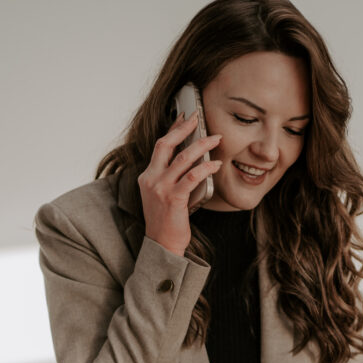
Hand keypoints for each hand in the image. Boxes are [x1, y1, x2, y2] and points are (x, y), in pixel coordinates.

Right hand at [137, 112, 222, 255]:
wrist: (162, 245)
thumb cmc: (166, 222)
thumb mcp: (162, 196)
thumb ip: (170, 179)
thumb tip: (191, 161)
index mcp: (147, 177)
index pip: (159, 147)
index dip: (172, 130)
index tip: (184, 118)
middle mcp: (151, 179)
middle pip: (165, 145)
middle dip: (183, 128)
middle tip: (198, 118)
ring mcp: (161, 188)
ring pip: (182, 158)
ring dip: (201, 146)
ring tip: (215, 139)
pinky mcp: (173, 199)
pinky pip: (192, 177)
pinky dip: (206, 168)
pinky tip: (216, 164)